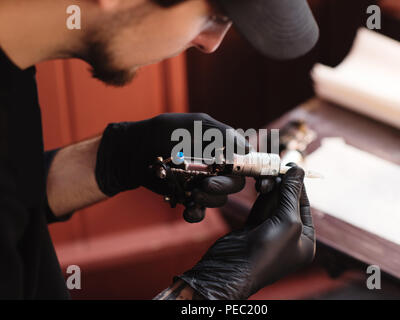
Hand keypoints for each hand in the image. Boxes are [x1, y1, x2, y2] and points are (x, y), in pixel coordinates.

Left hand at [95, 113, 248, 221]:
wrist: (129, 152)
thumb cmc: (159, 132)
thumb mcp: (190, 125)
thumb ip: (219, 133)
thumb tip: (247, 148)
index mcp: (219, 148)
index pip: (243, 161)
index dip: (249, 170)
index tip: (246, 176)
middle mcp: (214, 166)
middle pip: (234, 183)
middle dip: (224, 186)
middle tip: (206, 185)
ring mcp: (200, 183)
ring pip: (219, 199)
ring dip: (210, 199)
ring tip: (193, 194)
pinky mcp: (186, 197)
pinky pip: (199, 211)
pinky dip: (196, 213)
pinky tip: (188, 211)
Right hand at [176, 166, 314, 298]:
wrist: (231, 270)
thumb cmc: (266, 252)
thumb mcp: (287, 221)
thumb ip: (291, 194)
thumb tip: (298, 169)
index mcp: (305, 241)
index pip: (304, 206)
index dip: (299, 186)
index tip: (293, 166)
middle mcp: (289, 237)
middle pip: (288, 203)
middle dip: (283, 185)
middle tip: (279, 166)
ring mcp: (269, 233)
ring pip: (272, 204)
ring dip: (271, 188)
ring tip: (269, 171)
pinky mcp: (252, 230)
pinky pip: (260, 208)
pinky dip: (260, 196)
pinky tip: (261, 181)